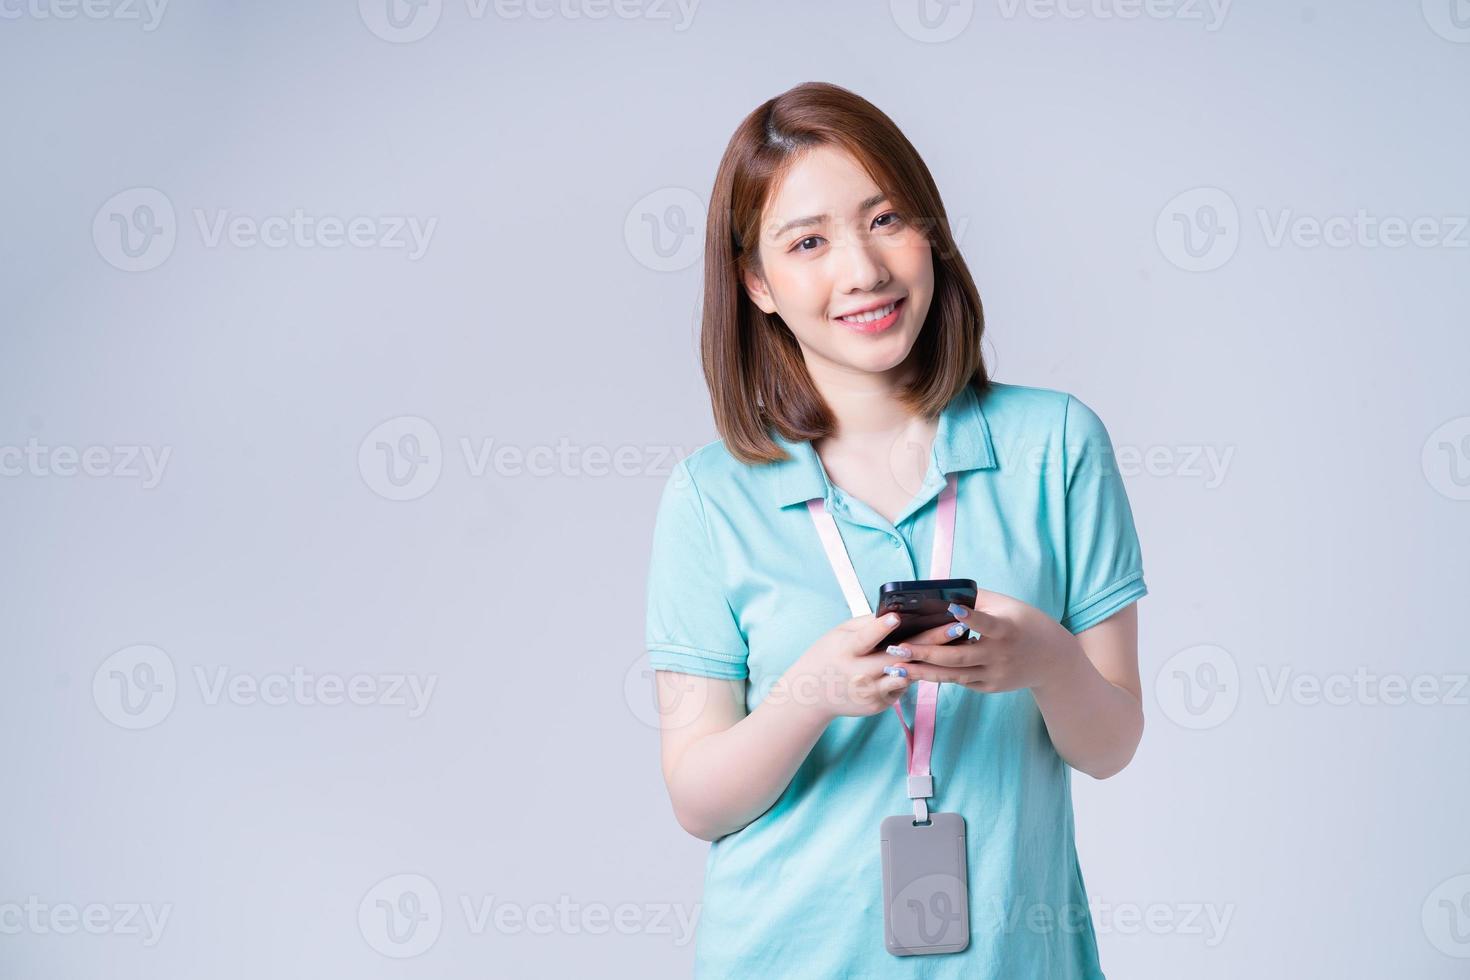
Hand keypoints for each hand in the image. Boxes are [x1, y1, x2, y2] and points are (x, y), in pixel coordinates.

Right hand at [775, 613, 965, 720]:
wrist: (812, 694)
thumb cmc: (830, 655)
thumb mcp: (840, 635)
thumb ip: (867, 625)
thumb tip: (898, 613)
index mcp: (847, 651)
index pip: (866, 639)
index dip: (881, 629)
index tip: (898, 617)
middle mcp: (860, 673)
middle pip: (899, 657)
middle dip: (930, 642)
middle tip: (956, 628)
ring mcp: (871, 692)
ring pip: (908, 676)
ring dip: (933, 660)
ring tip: (959, 644)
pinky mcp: (879, 705)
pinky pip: (903, 687)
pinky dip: (915, 675)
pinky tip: (933, 663)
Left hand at [888, 589, 1082, 693]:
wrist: (1052, 660)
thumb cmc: (1025, 623)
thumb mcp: (1007, 605)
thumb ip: (976, 599)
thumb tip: (941, 591)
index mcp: (1006, 630)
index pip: (987, 624)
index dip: (971, 619)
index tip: (953, 610)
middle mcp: (1000, 656)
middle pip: (958, 657)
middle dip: (924, 653)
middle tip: (896, 649)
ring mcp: (994, 675)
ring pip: (953, 675)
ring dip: (923, 671)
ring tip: (895, 667)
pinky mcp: (989, 687)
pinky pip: (960, 681)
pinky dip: (938, 677)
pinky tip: (914, 672)